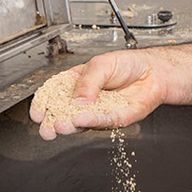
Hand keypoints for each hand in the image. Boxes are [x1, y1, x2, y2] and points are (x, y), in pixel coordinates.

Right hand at [29, 48, 165, 139]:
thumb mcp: (101, 64)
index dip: (43, 104)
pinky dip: (90, 121)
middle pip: (64, 113)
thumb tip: (76, 100)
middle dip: (52, 123)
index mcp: (77, 83)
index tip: (37, 113)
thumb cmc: (128, 64)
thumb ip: (87, 81)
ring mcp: (98, 111)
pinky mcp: (114, 119)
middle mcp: (85, 100)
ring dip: (69, 124)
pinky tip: (80, 120)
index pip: (55, 94)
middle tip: (46, 128)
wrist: (154, 71)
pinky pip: (101, 121)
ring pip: (80, 122)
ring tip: (61, 125)